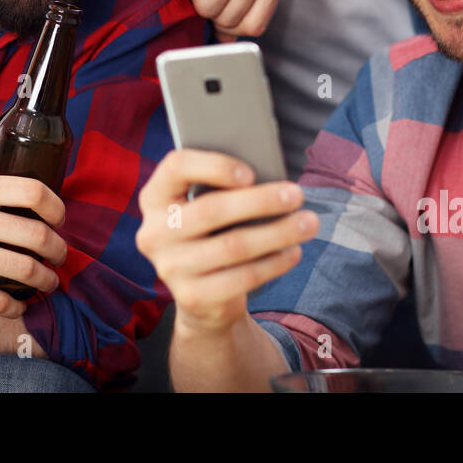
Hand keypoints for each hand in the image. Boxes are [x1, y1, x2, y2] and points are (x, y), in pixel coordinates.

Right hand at [0, 175, 68, 313]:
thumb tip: (34, 205)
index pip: (33, 191)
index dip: (56, 208)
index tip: (59, 221)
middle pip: (38, 235)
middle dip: (58, 251)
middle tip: (60, 257)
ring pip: (26, 270)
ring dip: (46, 280)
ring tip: (49, 282)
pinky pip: (0, 301)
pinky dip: (16, 307)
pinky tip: (19, 305)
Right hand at [136, 149, 317, 337]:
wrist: (201, 295)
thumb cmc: (211, 233)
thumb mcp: (206, 205)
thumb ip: (224, 188)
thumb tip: (271, 176)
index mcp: (154, 197)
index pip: (176, 167)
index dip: (214, 166)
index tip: (252, 173)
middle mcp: (154, 232)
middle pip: (211, 210)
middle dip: (261, 201)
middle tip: (298, 195)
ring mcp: (169, 268)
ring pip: (233, 246)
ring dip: (278, 232)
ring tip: (309, 223)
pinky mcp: (191, 297)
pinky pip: (242, 277)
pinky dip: (274, 263)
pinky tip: (294, 251)